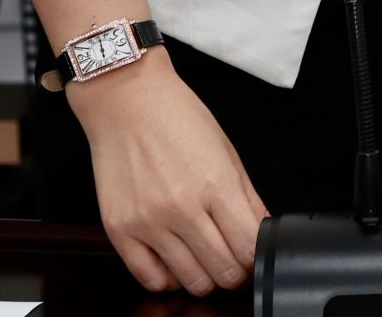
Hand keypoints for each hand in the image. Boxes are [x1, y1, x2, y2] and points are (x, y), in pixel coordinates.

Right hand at [68, 47, 270, 295]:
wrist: (127, 100)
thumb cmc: (177, 117)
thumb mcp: (226, 150)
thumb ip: (247, 197)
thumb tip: (261, 235)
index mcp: (216, 182)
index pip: (248, 247)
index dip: (256, 257)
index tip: (252, 254)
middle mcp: (182, 206)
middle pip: (223, 271)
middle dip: (234, 271)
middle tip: (231, 259)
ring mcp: (148, 221)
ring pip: (190, 281)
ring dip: (204, 276)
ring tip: (204, 258)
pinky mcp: (119, 229)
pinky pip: (149, 278)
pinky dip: (168, 278)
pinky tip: (174, 261)